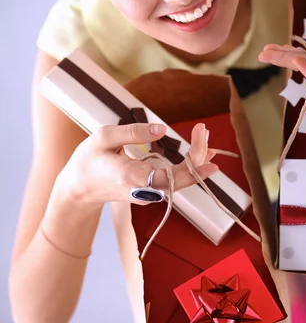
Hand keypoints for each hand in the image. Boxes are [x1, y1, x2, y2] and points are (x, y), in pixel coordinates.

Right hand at [58, 122, 217, 205]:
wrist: (78, 189)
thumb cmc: (88, 161)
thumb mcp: (103, 138)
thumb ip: (132, 132)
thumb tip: (161, 129)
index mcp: (129, 176)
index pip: (166, 179)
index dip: (191, 171)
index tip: (210, 160)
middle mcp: (143, 189)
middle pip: (179, 180)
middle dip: (197, 156)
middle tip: (203, 130)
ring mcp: (148, 193)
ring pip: (179, 181)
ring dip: (195, 160)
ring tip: (204, 134)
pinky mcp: (150, 191)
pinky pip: (175, 180)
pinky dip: (189, 165)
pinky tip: (200, 151)